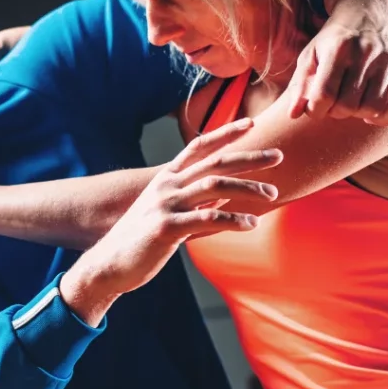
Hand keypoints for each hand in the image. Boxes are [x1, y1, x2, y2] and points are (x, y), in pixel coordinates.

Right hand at [60, 119, 281, 323]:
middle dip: (249, 157)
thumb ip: (194, 202)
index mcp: (166, 179)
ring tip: (271, 195)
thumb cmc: (140, 242)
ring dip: (248, 188)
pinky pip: (208, 219)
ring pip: (215, 186)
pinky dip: (234, 220)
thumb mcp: (167, 214)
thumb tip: (223, 198)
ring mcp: (166, 205)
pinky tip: (251, 224)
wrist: (109, 264)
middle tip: (278, 155)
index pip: (199, 146)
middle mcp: (167, 186)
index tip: (250, 124)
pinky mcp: (167, 227)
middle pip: (215, 162)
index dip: (225, 133)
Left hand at [289, 0, 387, 126]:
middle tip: (333, 103)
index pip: (324, 95)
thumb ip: (299, 85)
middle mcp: (365, 53)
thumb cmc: (333, 39)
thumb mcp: (310, 54)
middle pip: (347, 106)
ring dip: (357, 114)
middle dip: (335, 112)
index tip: (315, 108)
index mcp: (338, 49)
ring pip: (372, 108)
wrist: (367, 10)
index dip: (315, 111)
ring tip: (350, 104)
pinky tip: (370, 112)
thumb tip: (293, 115)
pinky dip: (383, 118)